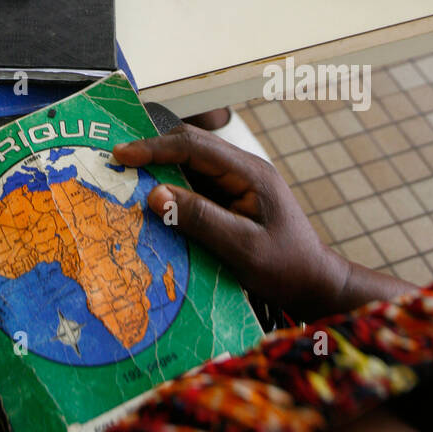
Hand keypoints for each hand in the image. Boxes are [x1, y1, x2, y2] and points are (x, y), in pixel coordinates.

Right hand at [112, 124, 349, 320]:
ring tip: (126, 178)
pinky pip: (196, 184)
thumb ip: (200, 218)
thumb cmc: (286, 268)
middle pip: (190, 146)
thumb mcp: (242, 247)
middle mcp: (242, 169)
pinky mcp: (233, 198)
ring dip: (160, 169)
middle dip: (152, 151)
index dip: (154, 148)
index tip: (121, 154)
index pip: (192, 146)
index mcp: (248, 172)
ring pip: (191, 163)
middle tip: (116, 163)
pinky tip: (154, 201)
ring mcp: (238, 182)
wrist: (316, 285)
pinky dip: (172, 188)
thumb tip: (154, 193)